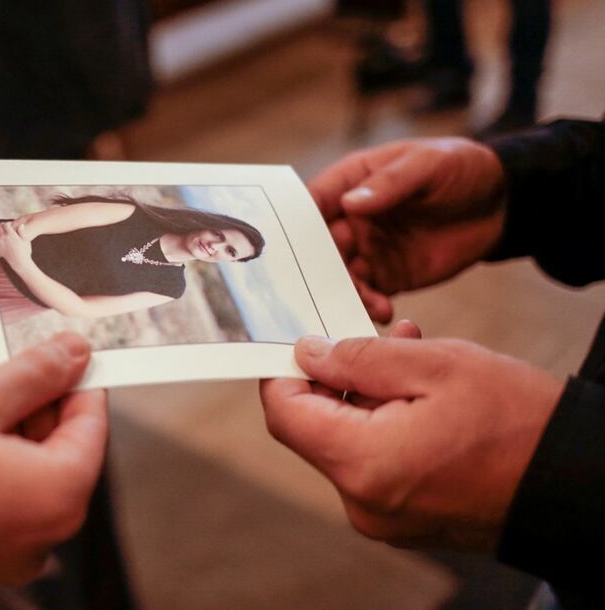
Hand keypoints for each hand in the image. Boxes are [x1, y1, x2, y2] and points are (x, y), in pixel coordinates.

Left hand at [0, 221, 32, 266]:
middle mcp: (3, 237)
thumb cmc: (24, 251)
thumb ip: (21, 232)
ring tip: (1, 232)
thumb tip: (21, 225)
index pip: (5, 224)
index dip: (8, 223)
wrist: (19, 262)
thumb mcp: (25, 240)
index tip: (11, 225)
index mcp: (11, 234)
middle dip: (2, 226)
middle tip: (6, 228)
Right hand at [0, 333, 106, 605]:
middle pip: (60, 450)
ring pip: (23, 471)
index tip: (56, 343)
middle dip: (33, 399)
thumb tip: (77, 354)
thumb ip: (33, 375)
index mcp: (56, 499)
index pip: (91, 423)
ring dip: (3, 426)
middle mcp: (40, 540)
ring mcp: (2, 558)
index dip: (75, 375)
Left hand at [260, 328, 562, 550]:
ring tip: (411, 355)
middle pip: (314, 428)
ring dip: (366, 396)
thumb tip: (307, 353)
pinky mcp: (406, 519)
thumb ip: (360, 357)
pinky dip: (385, 424)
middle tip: (376, 337)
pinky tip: (420, 395)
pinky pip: (374, 463)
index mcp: (364, 464)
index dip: (283, 370)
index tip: (300, 340)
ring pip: (347, 442)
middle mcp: (363, 501)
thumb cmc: (519, 423)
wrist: (580, 484)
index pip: (285, 413)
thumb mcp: (436, 366)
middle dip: (336, 376)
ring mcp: (384, 517)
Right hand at [311, 138, 506, 322]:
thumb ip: (390, 184)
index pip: (312, 203)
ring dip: (344, 292)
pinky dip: (368, 305)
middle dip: (315, 269)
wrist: (501, 204)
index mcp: (351, 182)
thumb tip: (351, 204)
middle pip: (318, 247)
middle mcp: (351, 218)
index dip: (296, 224)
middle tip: (320, 288)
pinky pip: (368, 294)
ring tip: (363, 303)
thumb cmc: (460, 168)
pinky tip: (382, 311)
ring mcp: (368, 248)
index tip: (288, 248)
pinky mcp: (388, 275)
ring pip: (340, 275)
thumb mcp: (427, 165)